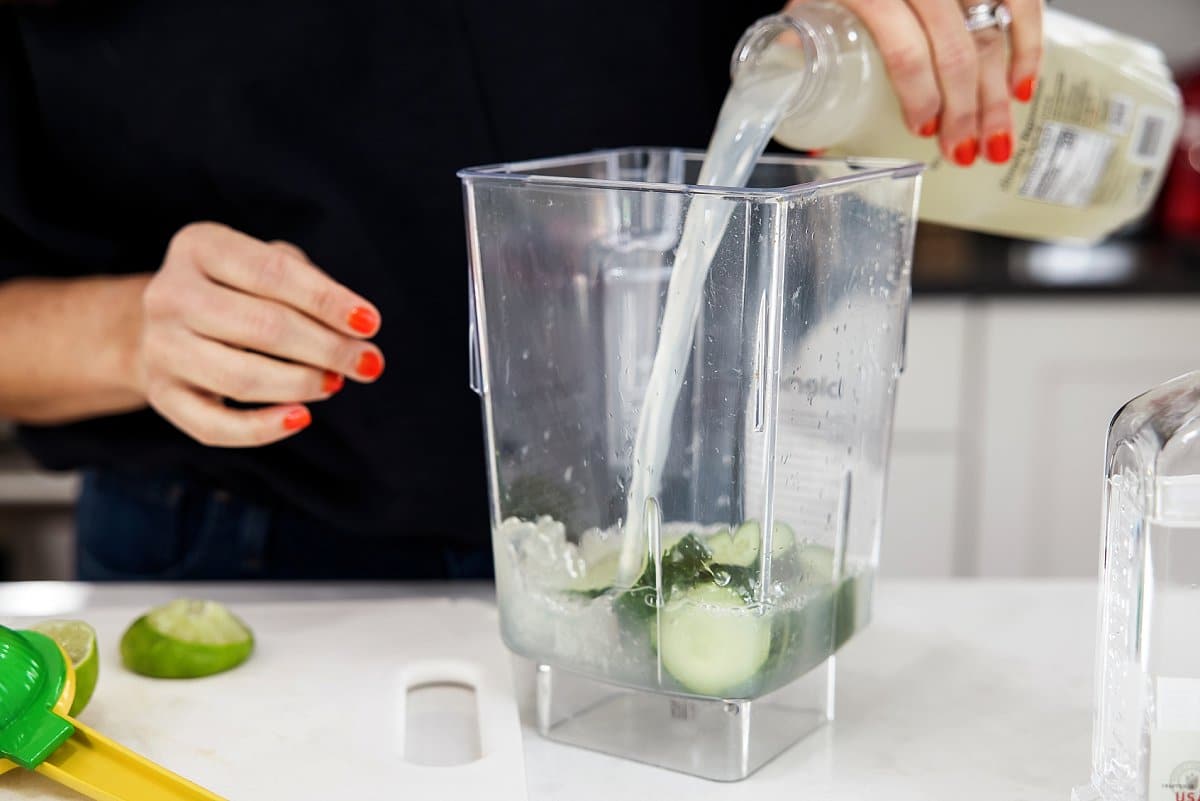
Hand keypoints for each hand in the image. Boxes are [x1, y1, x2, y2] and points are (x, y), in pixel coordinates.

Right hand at [136, 222, 383, 446]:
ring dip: (302, 384)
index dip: (327, 301)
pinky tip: (301, 418)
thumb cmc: (238, 289)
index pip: (272, 273)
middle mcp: (170, 295)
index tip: (371, 324)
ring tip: (335, 383)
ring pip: (241, 378)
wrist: (166, 324)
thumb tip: (355, 327)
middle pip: (262, 327)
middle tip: (368, 363)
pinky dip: (262, 429)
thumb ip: (309, 283)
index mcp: (199, 247)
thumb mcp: (266, 264)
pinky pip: (215, 426)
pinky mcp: (162, 396)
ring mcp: (160, 348)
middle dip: (327, 348)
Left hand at [786, 0, 1042, 165]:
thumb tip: (808, 119)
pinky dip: (1029, 43)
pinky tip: (1021, 87)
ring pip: (993, 30)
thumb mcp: (805, 3)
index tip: (922, 128)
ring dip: (998, 91)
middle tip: (962, 152)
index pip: (905, 50)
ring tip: (996, 140)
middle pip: (956, 48)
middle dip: (965, 109)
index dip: (919, 94)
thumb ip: (801, 48)